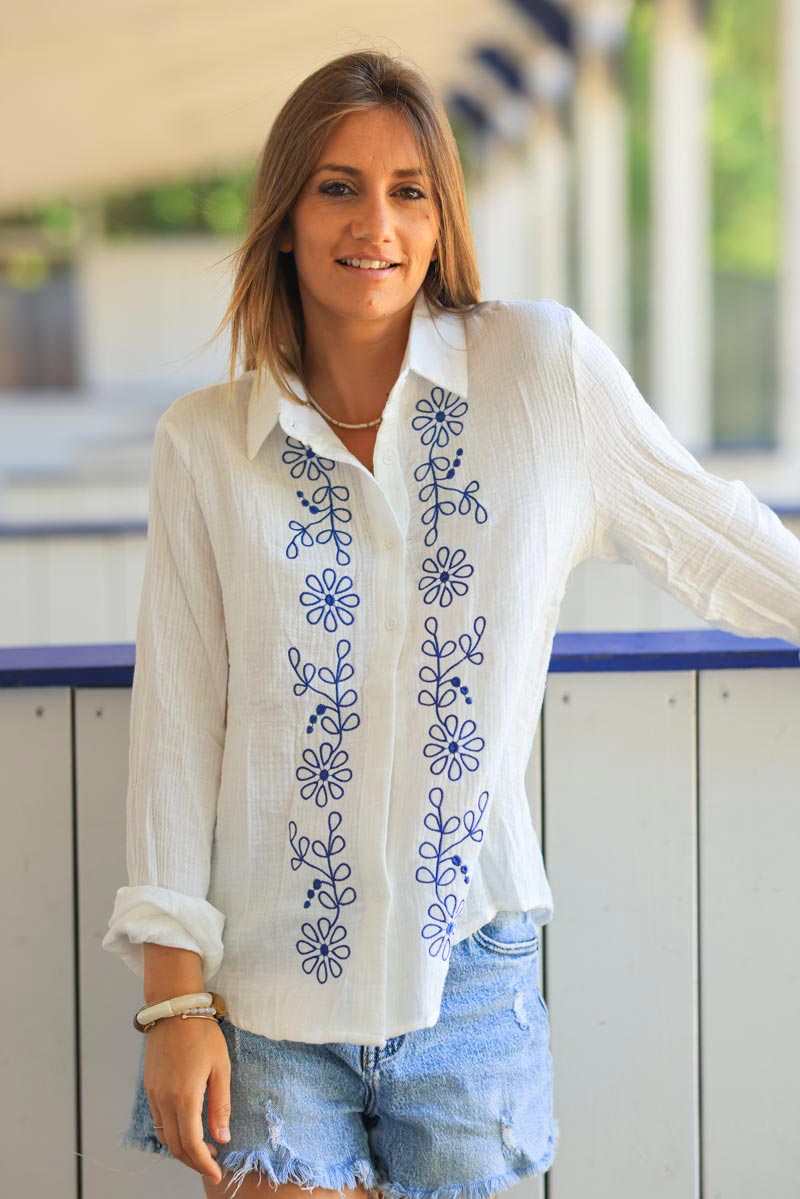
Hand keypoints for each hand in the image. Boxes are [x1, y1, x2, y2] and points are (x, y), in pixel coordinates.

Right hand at [144, 1016, 231, 1184]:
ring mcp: (154, 1094)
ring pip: (164, 1136)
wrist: (174, 1009)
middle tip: (212, 1164)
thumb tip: (222, 1137)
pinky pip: (158, 1120)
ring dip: (182, 1149)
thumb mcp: (220, 1067)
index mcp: (185, 1096)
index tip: (217, 1172)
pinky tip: (187, 1128)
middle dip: (194, 1161)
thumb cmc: (202, 1034)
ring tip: (203, 1148)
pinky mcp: (149, 1087)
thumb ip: (220, 1105)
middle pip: (175, 1146)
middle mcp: (164, 1099)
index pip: (192, 1143)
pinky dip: (172, 1133)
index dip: (204, 1163)